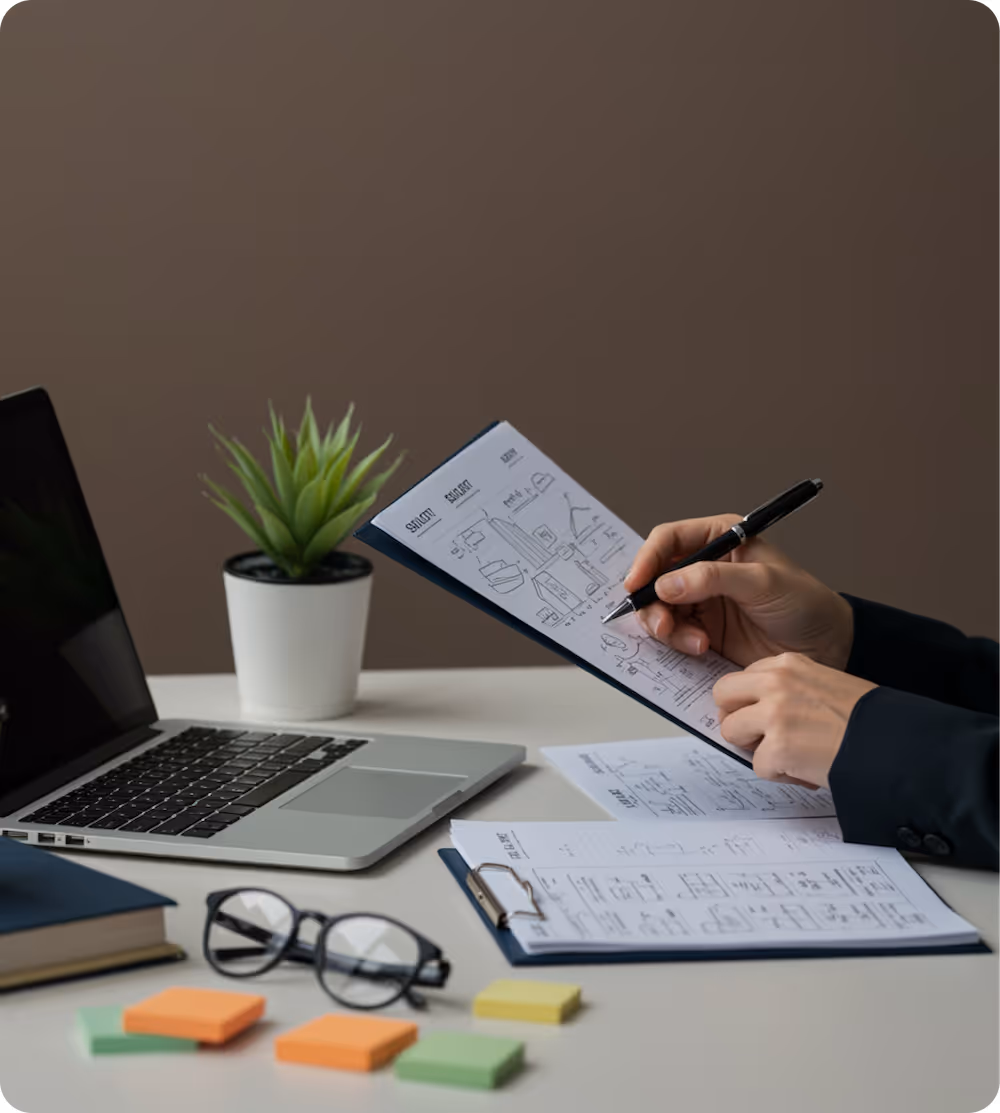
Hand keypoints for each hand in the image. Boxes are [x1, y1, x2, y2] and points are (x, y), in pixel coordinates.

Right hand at [623, 514, 853, 668]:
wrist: (827, 647)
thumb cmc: (805, 604)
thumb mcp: (763, 583)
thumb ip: (713, 578)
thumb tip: (668, 583)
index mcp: (720, 538)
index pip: (668, 540)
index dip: (647, 560)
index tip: (637, 585)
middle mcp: (704, 566)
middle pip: (654, 576)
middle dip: (652, 602)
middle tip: (663, 624)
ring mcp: (701, 599)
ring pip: (658, 608)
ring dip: (666, 627)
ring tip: (694, 642)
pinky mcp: (702, 629)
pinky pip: (672, 633)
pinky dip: (677, 642)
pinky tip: (701, 647)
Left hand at [713, 653, 876, 787]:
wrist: (895, 743)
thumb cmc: (865, 718)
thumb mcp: (822, 684)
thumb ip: (786, 690)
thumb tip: (752, 711)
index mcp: (788, 663)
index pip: (741, 678)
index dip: (748, 702)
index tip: (763, 717)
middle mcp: (777, 682)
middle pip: (722, 696)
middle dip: (736, 719)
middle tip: (761, 737)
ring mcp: (775, 713)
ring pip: (731, 732)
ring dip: (756, 749)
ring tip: (789, 754)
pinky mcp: (779, 747)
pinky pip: (757, 766)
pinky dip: (780, 774)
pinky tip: (805, 768)